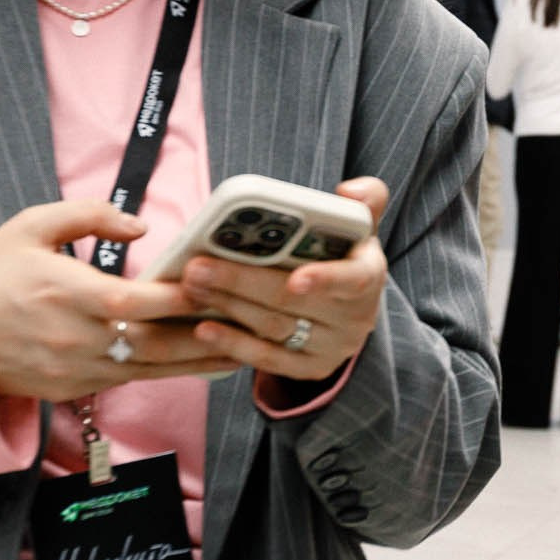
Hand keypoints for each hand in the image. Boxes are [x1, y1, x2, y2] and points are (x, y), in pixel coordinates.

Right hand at [0, 200, 242, 401]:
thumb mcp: (31, 226)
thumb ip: (88, 216)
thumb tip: (141, 226)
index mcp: (66, 292)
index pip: (138, 301)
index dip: (181, 297)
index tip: (218, 286)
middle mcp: (75, 337)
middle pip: (155, 343)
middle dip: (206, 335)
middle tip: (249, 324)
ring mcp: (73, 370)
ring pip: (149, 370)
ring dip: (197, 361)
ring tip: (241, 348)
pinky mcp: (71, 389)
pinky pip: (127, 382)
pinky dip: (164, 373)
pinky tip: (197, 364)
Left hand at [176, 178, 391, 407]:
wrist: (345, 307)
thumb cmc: (342, 255)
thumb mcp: (358, 226)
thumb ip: (364, 199)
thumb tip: (349, 191)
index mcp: (368, 274)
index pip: (352, 279)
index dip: (325, 280)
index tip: (295, 280)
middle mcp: (356, 317)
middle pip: (293, 301)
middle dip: (241, 282)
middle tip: (197, 267)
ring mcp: (332, 347)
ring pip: (274, 326)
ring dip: (229, 306)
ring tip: (191, 286)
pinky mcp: (309, 368)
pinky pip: (268, 359)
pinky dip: (234, 343)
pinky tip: (203, 328)